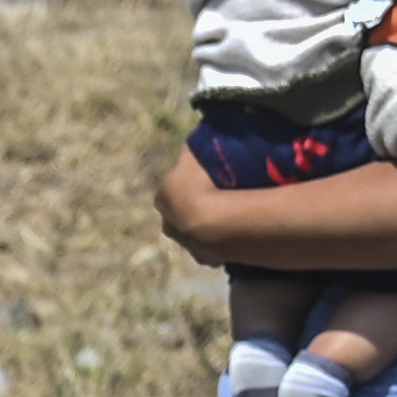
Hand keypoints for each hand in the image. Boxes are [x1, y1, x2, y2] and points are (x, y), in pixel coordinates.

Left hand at [151, 148, 238, 265]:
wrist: (216, 222)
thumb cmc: (204, 183)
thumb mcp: (194, 154)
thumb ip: (192, 148)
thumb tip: (194, 137)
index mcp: (162, 196)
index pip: (173, 187)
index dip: (189, 182)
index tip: (206, 179)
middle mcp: (167, 223)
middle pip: (180, 212)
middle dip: (195, 207)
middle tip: (218, 198)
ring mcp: (185, 243)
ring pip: (195, 232)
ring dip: (207, 225)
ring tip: (228, 216)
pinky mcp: (204, 258)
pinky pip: (212, 248)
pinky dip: (220, 242)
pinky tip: (233, 233)